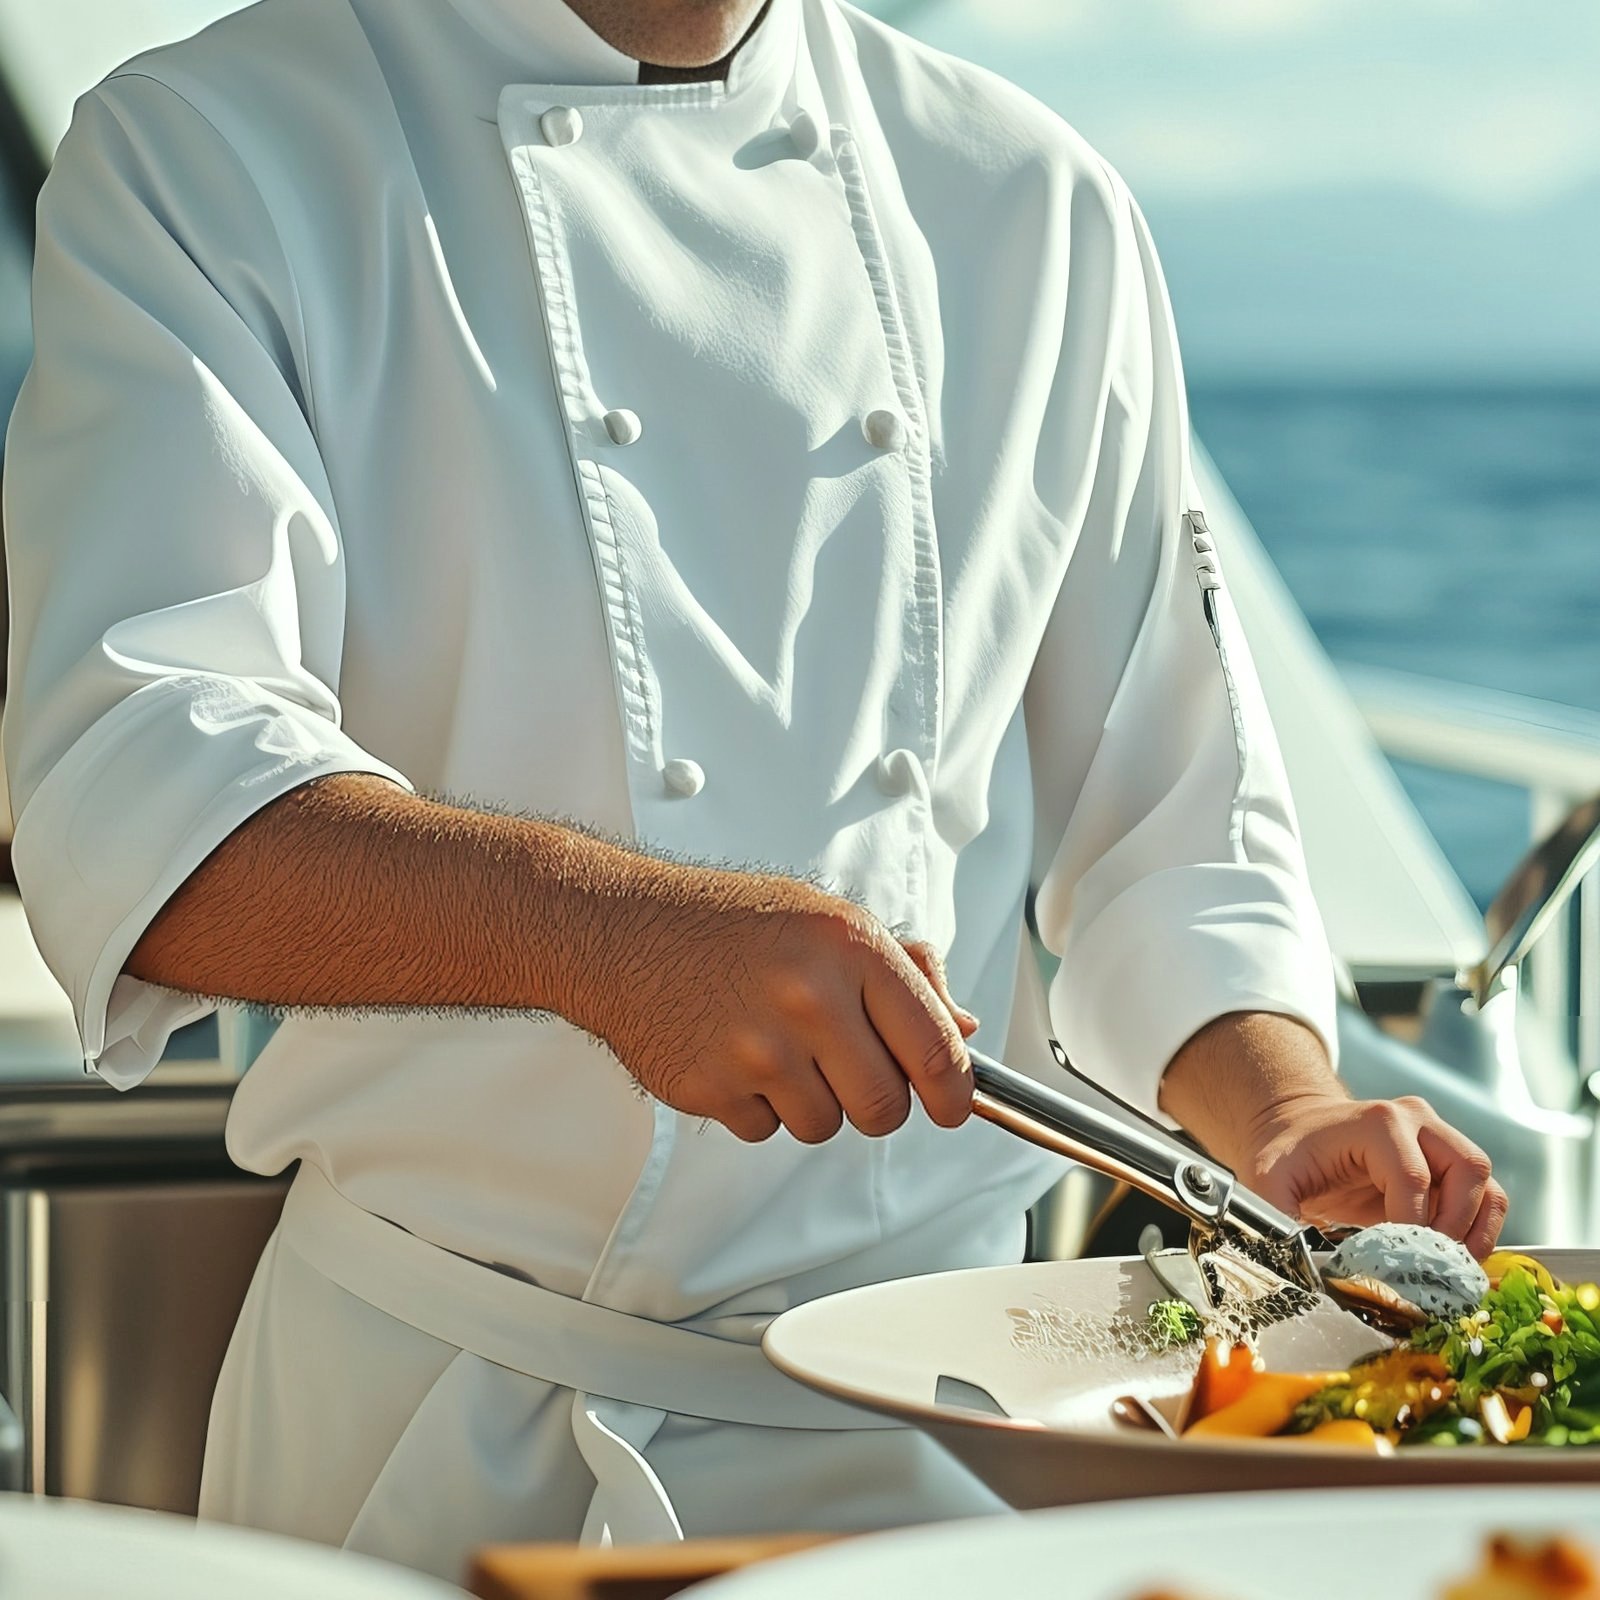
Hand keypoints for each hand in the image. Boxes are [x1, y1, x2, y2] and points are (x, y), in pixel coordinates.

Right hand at [572, 859, 977, 1142]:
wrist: (624, 932)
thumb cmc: (730, 923)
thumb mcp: (827, 919)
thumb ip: (906, 970)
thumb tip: (962, 1027)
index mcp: (850, 947)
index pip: (934, 1049)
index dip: (954, 1094)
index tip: (952, 1107)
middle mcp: (809, 997)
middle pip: (885, 1107)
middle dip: (876, 1100)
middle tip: (846, 1068)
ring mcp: (757, 1048)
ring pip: (826, 1127)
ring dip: (811, 1102)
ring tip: (776, 1048)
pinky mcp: (712, 1088)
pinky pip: (766, 1132)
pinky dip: (757, 1108)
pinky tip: (734, 1056)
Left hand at [1159, 1012, 1508, 1258]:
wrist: (1299, 1131)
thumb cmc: (1288, 1154)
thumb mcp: (1267, 1180)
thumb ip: (1276, 1219)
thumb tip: (1297, 1268)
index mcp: (1377, 1121)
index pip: (1413, 1178)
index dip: (1412, 1226)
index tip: (1396, 1264)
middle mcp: (1418, 1121)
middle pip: (1467, 1171)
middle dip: (1454, 1227)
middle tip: (1430, 1267)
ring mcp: (1439, 1139)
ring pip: (1486, 1185)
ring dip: (1476, 1233)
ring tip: (1447, 1269)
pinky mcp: (1450, 1164)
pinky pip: (1488, 1198)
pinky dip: (1482, 1232)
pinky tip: (1454, 1259)